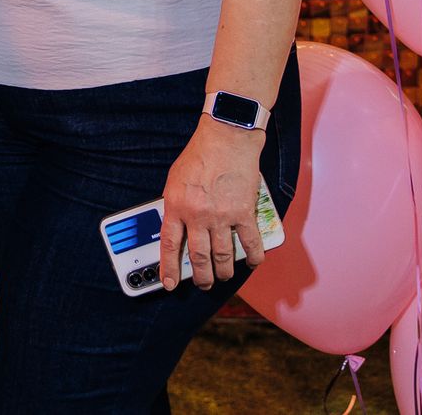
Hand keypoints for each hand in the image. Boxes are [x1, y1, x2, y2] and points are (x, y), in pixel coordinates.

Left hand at [157, 120, 267, 290]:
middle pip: (199, 257)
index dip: (169, 269)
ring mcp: (222, 216)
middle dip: (201, 277)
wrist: (226, 137)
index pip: (170, 245)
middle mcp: (198, 215)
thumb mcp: (174, 180)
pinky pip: (250, 243)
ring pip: (223, 256)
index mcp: (177, 206)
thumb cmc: (200, 154)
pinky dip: (252, 257)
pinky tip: (251, 263)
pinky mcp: (244, 213)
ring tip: (224, 277)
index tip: (170, 284)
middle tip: (203, 284)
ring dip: (224, 272)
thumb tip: (176, 226)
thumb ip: (175, 205)